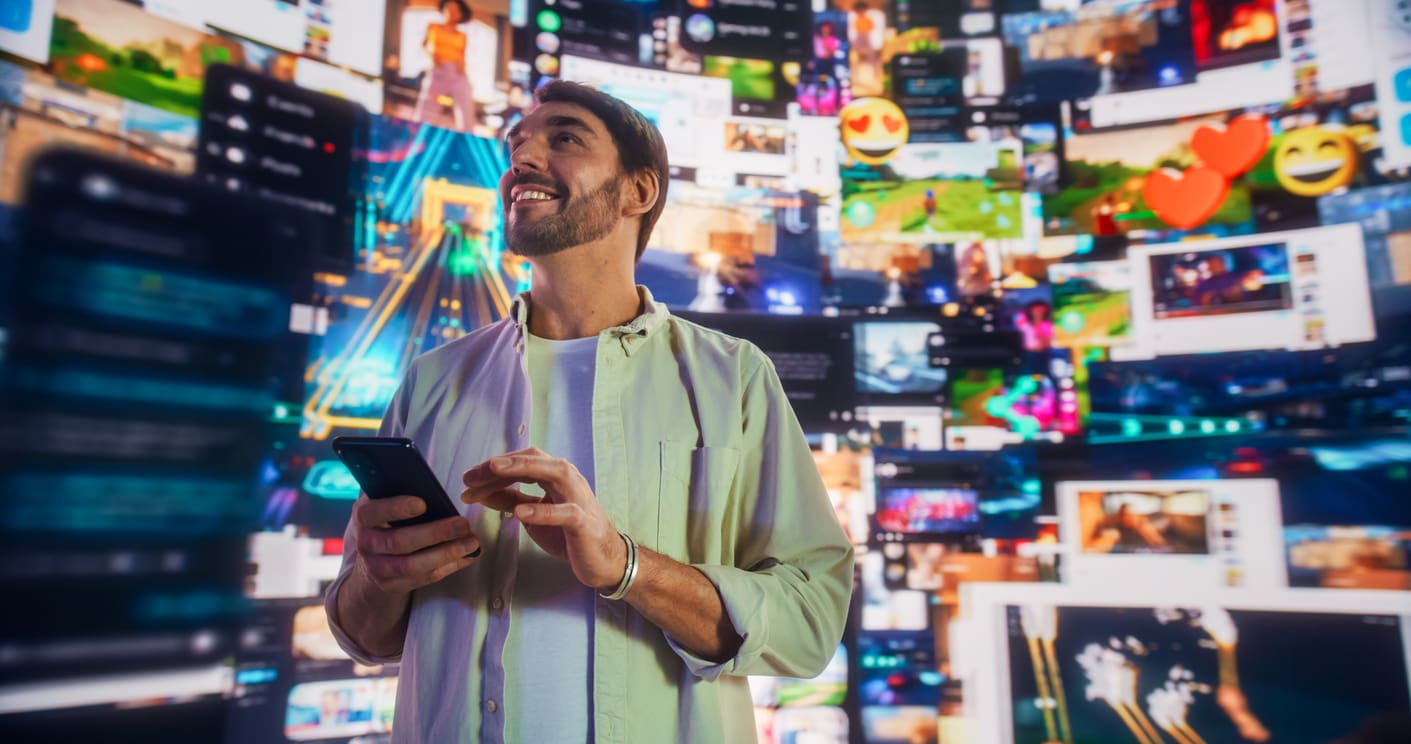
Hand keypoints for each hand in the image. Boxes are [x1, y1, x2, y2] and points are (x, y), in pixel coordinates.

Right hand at [351, 495, 480, 594]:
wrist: (371, 557)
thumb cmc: (387, 519)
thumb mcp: (385, 501)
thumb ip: (399, 489)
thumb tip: (427, 480)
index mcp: (363, 516)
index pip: (373, 512)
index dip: (396, 508)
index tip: (422, 504)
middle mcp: (366, 544)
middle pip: (398, 542)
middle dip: (434, 533)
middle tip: (462, 524)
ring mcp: (376, 568)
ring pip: (411, 566)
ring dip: (446, 554)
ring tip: (471, 542)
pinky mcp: (391, 585)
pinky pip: (422, 579)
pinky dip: (448, 567)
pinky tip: (466, 556)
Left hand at [461, 448, 625, 590]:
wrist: (604, 559)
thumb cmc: (568, 534)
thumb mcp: (532, 515)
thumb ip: (510, 500)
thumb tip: (480, 491)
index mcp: (554, 476)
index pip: (522, 462)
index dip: (493, 469)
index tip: (468, 479)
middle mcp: (568, 480)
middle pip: (534, 460)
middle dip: (501, 465)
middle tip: (471, 476)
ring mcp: (578, 498)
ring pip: (554, 472)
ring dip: (522, 469)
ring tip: (494, 472)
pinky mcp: (584, 522)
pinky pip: (565, 512)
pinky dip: (543, 510)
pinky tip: (520, 513)